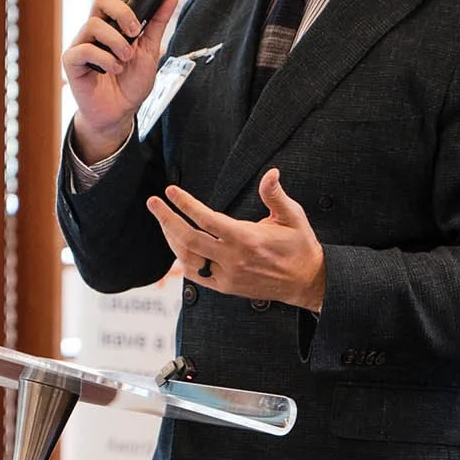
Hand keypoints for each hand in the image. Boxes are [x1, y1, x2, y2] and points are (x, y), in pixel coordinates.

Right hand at [63, 0, 179, 163]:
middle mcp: (95, 29)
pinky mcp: (72, 61)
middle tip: (134, 32)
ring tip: (125, 59)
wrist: (120, 113)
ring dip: (116, 42)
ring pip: (94, 24)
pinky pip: (84, 50)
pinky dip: (104, 59)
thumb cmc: (131, 82)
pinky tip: (113, 70)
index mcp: (113, 22)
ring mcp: (82, 43)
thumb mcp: (150, 51)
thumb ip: (158, 23)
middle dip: (122, 12)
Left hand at [146, 168, 326, 311]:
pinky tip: (177, 244)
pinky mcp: (226, 287)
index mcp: (247, 239)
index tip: (171, 191)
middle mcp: (233, 259)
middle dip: (167, 219)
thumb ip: (276, 195)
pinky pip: (196, 274)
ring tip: (163, 220)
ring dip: (172, 239)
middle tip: (153, 202)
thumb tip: (271, 173)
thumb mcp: (293, 217)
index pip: (207, 220)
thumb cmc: (299, 246)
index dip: (186, 204)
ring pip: (188, 258)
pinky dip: (183, 259)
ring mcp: (227, 276)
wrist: (306, 282)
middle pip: (189, 239)